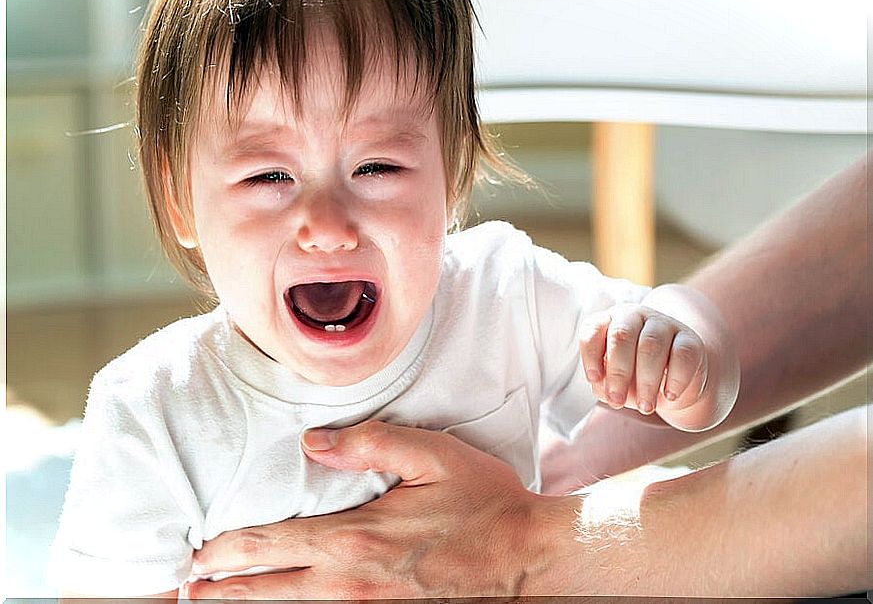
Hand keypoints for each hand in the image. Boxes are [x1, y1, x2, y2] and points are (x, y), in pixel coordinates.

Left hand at [184, 421, 578, 598]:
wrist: (526, 558)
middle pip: (262, 592)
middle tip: (187, 589)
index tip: (197, 552)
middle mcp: (348, 584)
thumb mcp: (433, 457)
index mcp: (353, 538)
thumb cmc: (482, 504)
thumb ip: (369, 443)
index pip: (266, 547)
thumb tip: (311, 443)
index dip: (223, 551)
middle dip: (219, 590)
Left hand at [580, 303, 706, 416]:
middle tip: (617, 401)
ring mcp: (664, 324)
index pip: (592, 330)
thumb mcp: (613, 381)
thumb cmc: (633, 377)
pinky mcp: (690, 340)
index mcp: (609, 322)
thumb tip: (605, 387)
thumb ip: (603, 383)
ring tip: (645, 406)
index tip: (594, 380)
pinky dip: (675, 379)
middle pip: (621, 336)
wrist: (673, 382)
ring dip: (646, 381)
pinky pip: (682, 355)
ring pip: (651, 345)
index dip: (590, 356)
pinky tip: (669, 396)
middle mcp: (635, 316)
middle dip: (618, 372)